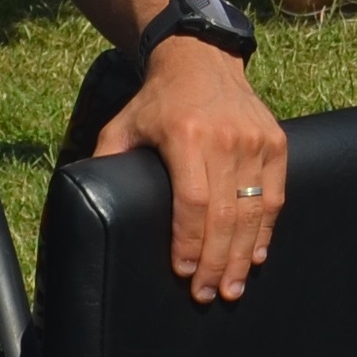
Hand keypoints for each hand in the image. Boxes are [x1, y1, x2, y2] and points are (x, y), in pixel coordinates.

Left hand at [96, 33, 287, 302]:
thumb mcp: (122, 125)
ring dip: (242, 256)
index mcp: (185, 135)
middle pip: (226, 214)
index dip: (190, 242)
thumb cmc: (157, 102)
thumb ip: (104, 162)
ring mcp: (255, 140)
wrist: (201, 60)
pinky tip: (255, 256)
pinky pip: (275, 195)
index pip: (193, 201)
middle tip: (208, 295)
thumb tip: (81, 205)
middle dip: (216, 262)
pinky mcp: (275, 142)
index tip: (184, 273)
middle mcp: (225, 138)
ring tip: (232, 288)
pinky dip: (266, 230)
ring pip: (254, 210)